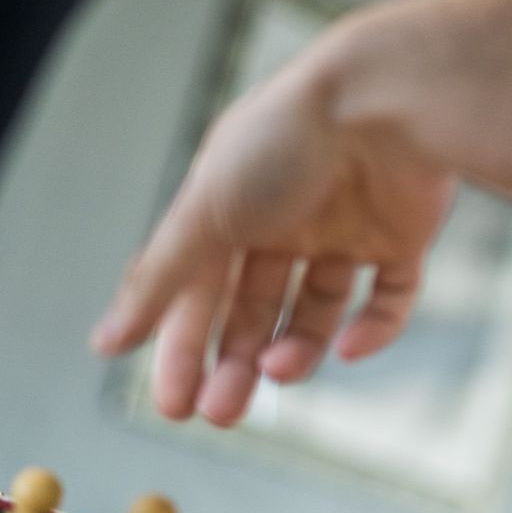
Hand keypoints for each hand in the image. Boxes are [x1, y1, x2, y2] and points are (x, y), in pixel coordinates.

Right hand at [90, 32, 455, 425]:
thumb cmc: (284, 141)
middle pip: (256, 308)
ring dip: (298, 349)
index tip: (176, 404)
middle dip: (236, 361)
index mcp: (231, 205)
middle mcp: (288, 217)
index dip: (185, 347)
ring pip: (319, 309)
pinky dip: (376, 329)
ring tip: (280, 370)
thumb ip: (160, 278)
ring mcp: (349, 227)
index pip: (198, 290)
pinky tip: (351, 348)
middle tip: (223, 412)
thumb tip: (106, 342)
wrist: (384, 100)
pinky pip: (392, 296)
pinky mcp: (405, 234)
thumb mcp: (207, 211)